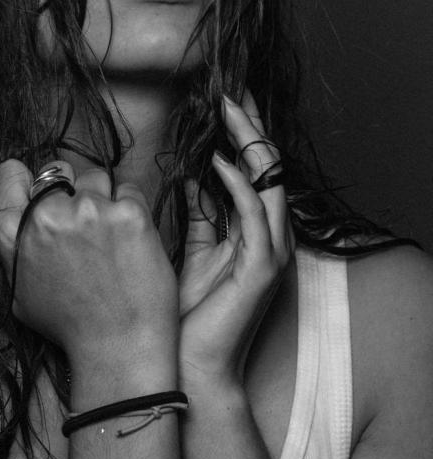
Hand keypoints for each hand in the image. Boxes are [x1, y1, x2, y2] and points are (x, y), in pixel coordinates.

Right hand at [0, 159, 178, 381]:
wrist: (118, 348)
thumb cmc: (67, 326)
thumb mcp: (14, 295)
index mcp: (13, 234)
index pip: (10, 174)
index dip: (26, 180)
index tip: (42, 194)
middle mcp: (47, 217)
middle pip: (57, 171)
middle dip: (70, 190)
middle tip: (83, 225)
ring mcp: (90, 211)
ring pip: (97, 177)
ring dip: (103, 199)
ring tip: (109, 238)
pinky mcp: (129, 213)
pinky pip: (129, 190)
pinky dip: (131, 210)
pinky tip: (130, 242)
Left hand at [178, 92, 294, 389]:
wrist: (189, 367)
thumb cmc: (188, 315)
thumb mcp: (191, 253)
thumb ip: (200, 216)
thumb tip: (192, 177)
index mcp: (254, 233)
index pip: (255, 172)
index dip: (243, 136)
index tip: (225, 102)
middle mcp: (269, 238)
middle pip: (268, 170)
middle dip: (250, 128)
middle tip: (231, 91)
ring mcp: (271, 253)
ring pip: (268, 184)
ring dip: (247, 144)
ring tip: (227, 110)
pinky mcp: (262, 269)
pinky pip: (253, 216)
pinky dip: (237, 185)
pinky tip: (216, 161)